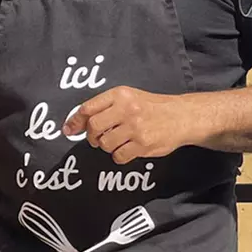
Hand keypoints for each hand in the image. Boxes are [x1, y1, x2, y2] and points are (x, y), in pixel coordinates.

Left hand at [64, 87, 193, 163]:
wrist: (181, 116)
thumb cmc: (151, 107)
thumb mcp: (129, 97)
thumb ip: (104, 107)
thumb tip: (74, 124)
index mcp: (120, 95)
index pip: (88, 108)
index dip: (75, 121)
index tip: (69, 130)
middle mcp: (127, 109)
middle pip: (93, 128)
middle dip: (92, 136)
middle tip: (98, 137)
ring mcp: (135, 128)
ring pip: (105, 144)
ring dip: (107, 146)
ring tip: (118, 141)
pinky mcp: (143, 144)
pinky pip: (119, 156)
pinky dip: (119, 156)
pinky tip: (128, 149)